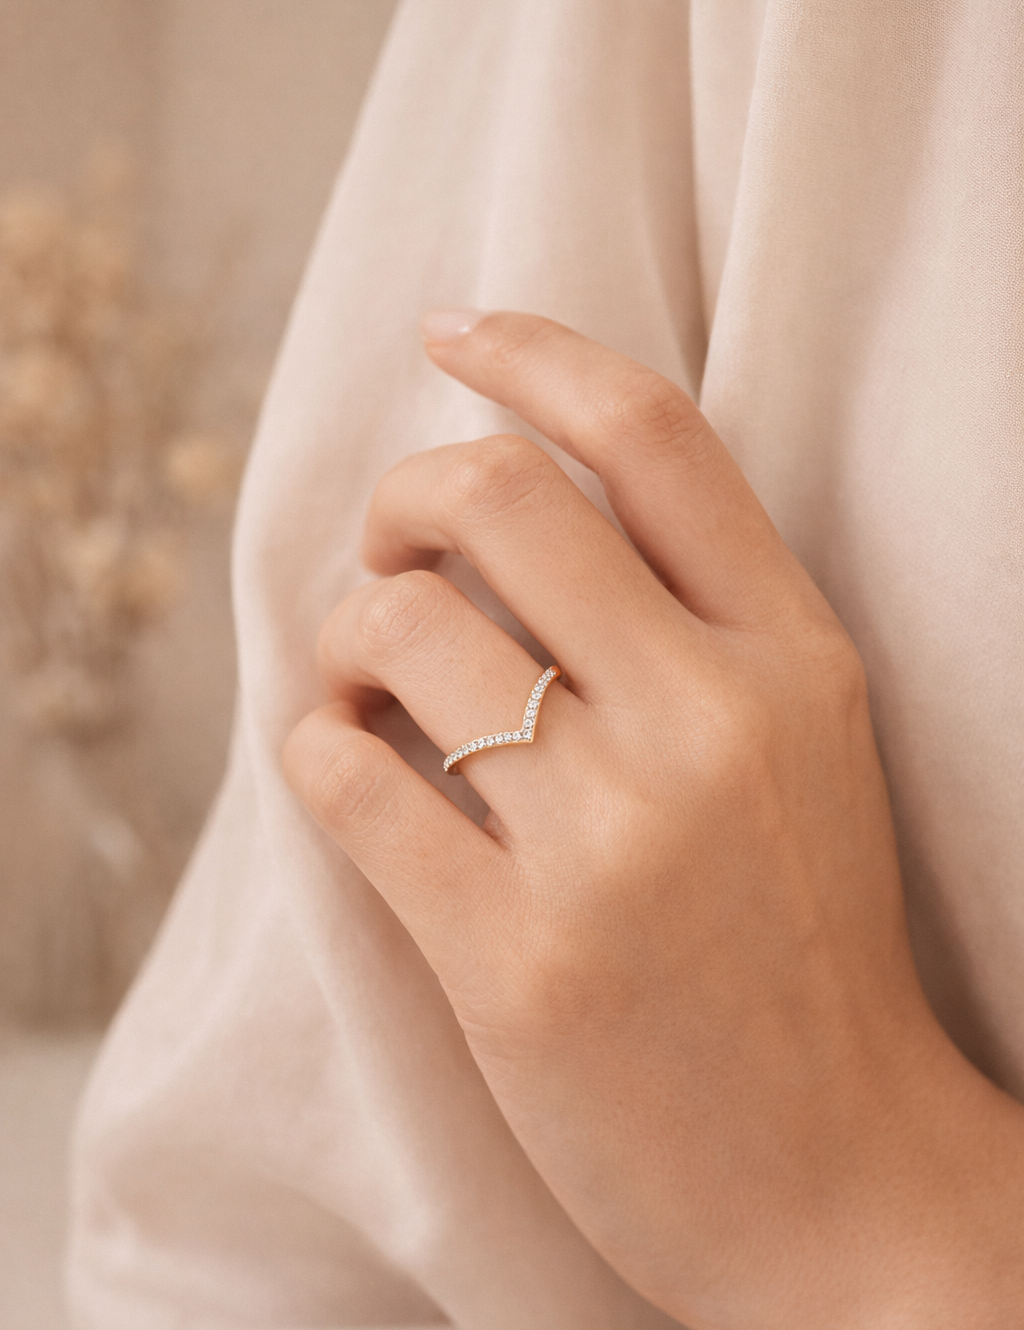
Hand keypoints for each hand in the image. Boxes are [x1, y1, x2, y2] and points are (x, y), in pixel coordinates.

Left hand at [284, 312, 1023, 1329]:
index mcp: (796, 659)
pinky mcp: (514, 960)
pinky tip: (345, 768)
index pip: (653, 435)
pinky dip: (318, 748)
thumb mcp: (802, 752)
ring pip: (400, 627)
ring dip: (344, 634)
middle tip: (390, 556)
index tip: (452, 335)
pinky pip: (349, 776)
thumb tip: (501, 510)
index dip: (535, 353)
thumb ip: (690, 625)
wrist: (843, 1179)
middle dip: (402, 498)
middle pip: (494, 498)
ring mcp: (613, 844)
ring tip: (363, 686)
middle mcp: (710, 724)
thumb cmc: (805, 952)